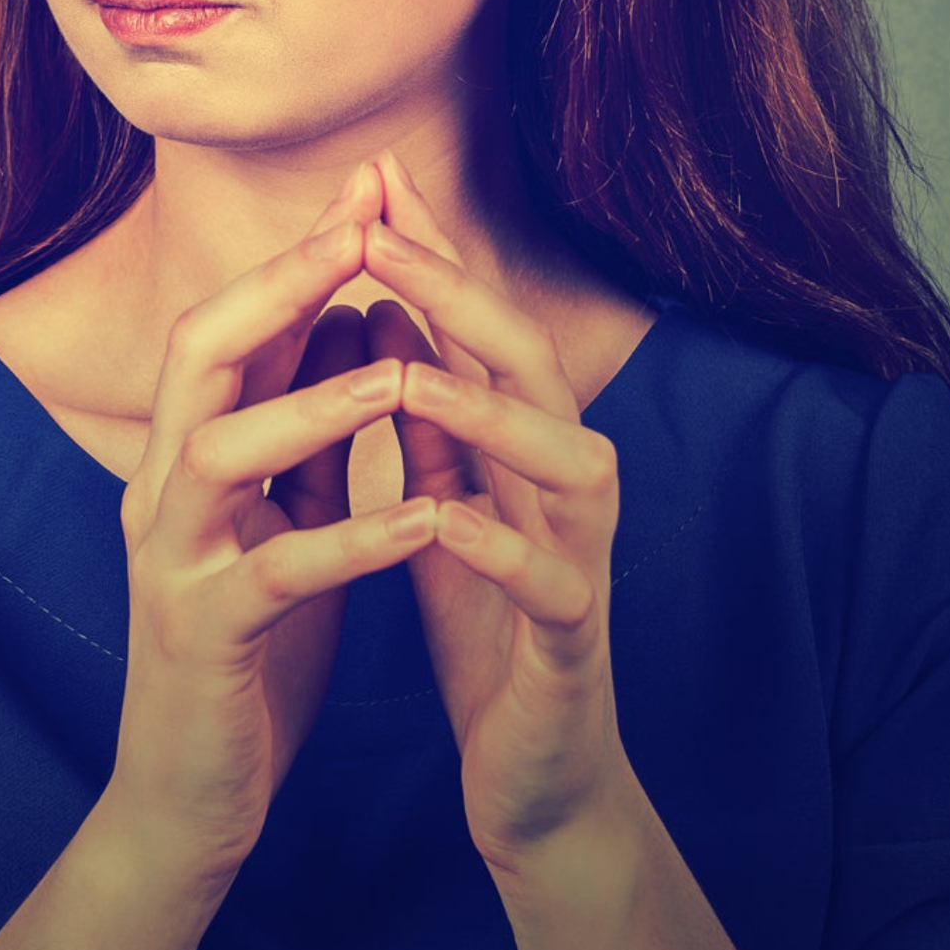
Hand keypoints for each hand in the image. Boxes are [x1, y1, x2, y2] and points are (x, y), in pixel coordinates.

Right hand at [103, 182, 442, 878]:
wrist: (188, 793)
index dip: (290, 256)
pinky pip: (274, 573)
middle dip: (276, 285)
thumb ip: (305, 428)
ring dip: (311, 404)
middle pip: (194, 355)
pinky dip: (349, 539)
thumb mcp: (283, 519)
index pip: (223, 326)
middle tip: (360, 232)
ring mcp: (171, 562)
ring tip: (402, 371)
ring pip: (219, 454)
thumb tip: (346, 314)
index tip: (365, 193)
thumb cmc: (247, 650)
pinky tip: (423, 516)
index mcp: (181, 456)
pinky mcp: (203, 636)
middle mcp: (160, 491)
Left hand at [354, 151, 640, 877]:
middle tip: (377, 231)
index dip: (431, 252)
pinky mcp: (571, 644)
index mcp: (527, 447)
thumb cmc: (487, 625)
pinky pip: (549, 586)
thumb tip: (384, 304)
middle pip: (533, 365)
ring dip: (488, 412)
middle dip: (457, 293)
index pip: (479, 327)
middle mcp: (567, 484)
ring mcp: (580, 560)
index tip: (370, 176)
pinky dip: (499, 548)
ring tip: (412, 370)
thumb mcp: (444, 502)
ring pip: (565, 462)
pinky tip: (444, 520)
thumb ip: (425, 416)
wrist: (535, 772)